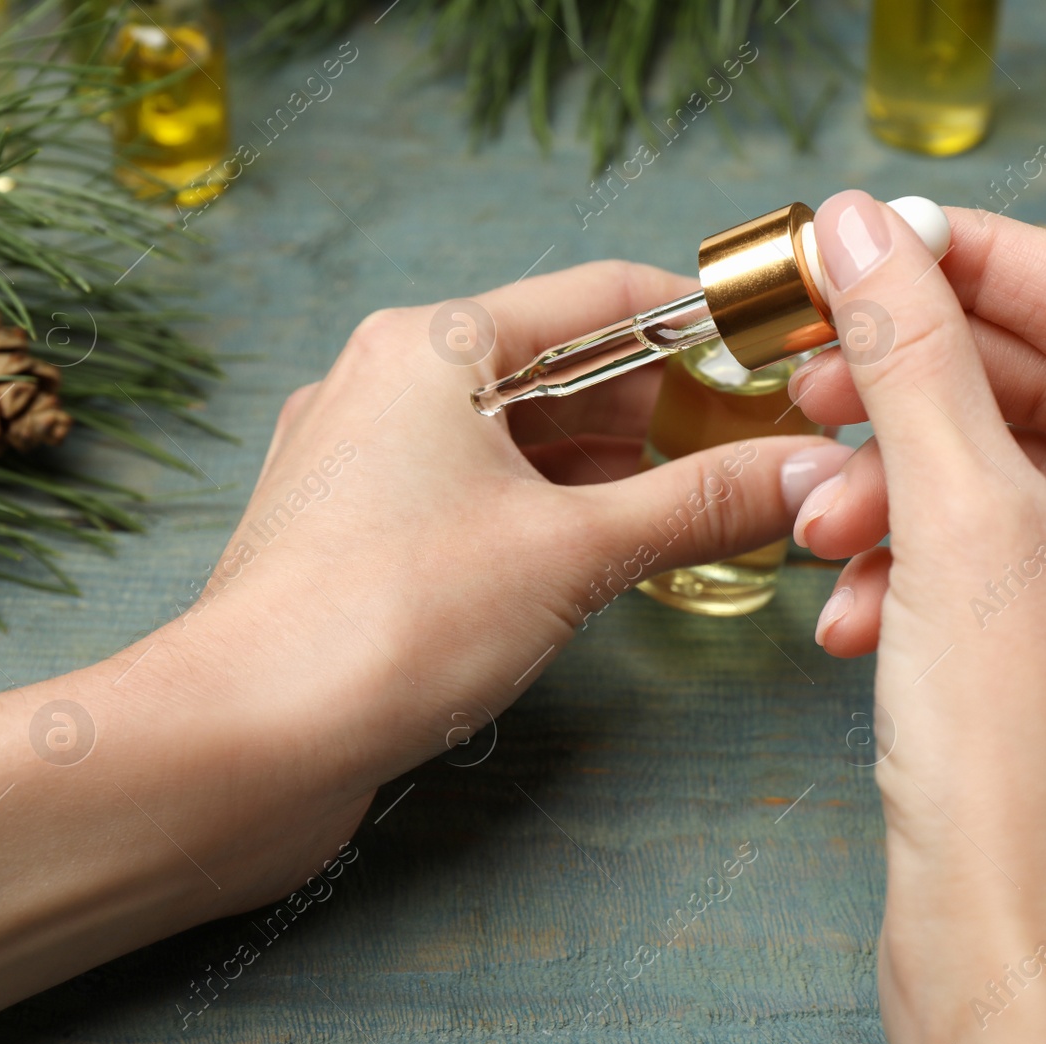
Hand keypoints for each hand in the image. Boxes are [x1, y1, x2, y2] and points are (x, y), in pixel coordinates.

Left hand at [0, 261, 848, 1043]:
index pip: (604, 296)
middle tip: (760, 447)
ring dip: (613, 465)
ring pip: (522, 436)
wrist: (241, 745)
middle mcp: (391, 381)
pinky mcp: (363, 531)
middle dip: (666, 406)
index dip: (704, 323)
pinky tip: (613, 547)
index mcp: (433, 343)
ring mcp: (369, 457)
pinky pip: (482, 493)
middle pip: (565, 365)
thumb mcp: (570, 551)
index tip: (779, 358)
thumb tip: (804, 473)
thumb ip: (695, 503)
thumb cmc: (386, 622)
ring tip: (704, 501)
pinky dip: (554, 510)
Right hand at [785, 192, 1045, 1043]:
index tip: (876, 239)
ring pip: (1008, 490)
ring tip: (813, 523)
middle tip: (812, 374)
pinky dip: (912, 572)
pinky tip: (846, 614)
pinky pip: (993, 572)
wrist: (1015, 965)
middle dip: (918, 390)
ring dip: (897, 492)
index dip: (983, 259)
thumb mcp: (958, 520)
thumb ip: (910, 358)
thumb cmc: (1028, 762)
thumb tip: (866, 230)